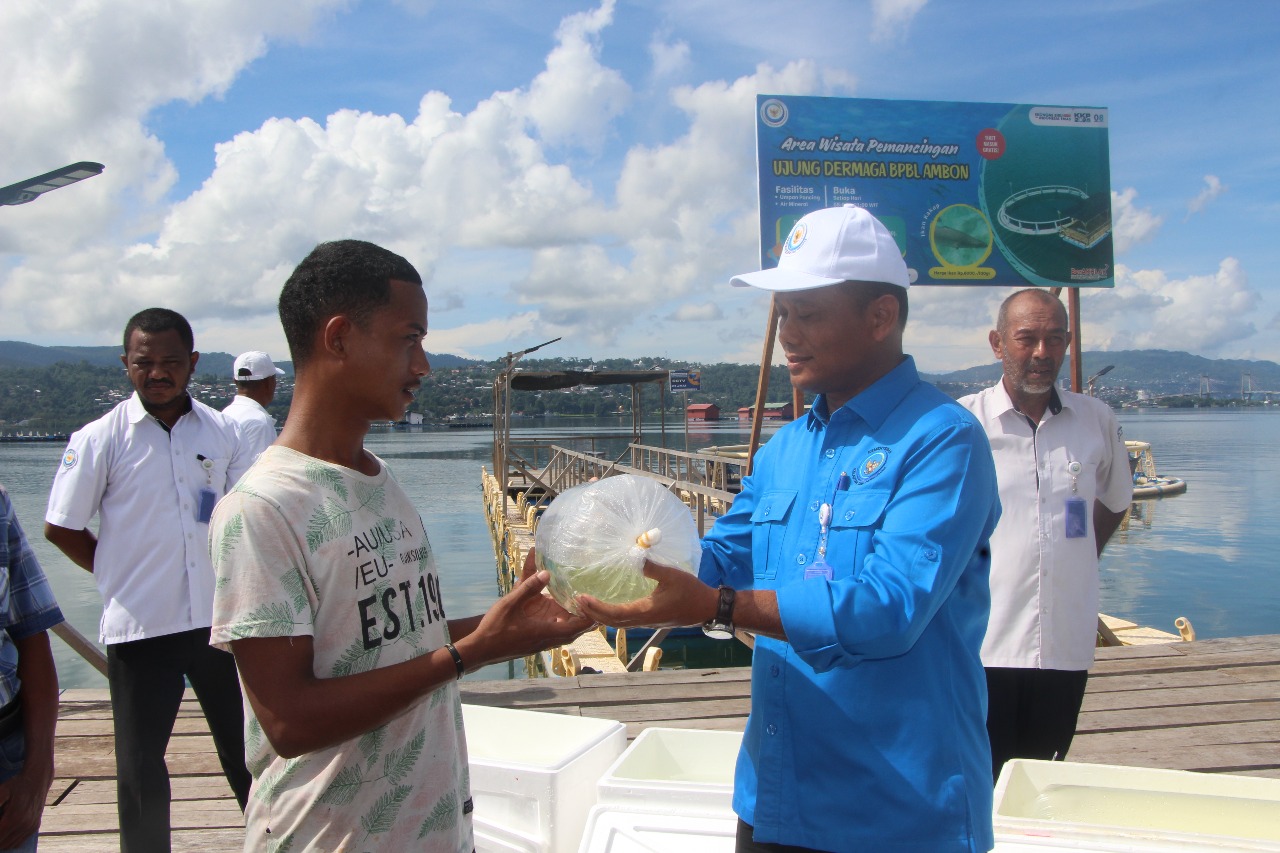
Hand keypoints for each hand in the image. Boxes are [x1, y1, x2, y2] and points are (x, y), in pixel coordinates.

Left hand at [0, 772, 47, 848]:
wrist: (38, 778)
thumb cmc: (17, 784)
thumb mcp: (1, 791)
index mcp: (14, 817)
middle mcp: (24, 825)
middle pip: (2, 843)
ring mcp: (31, 826)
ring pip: (9, 845)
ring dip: (1, 842)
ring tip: (0, 828)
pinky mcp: (35, 826)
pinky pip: (18, 842)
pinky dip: (9, 842)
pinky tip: (4, 834)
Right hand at [461, 567, 592, 667]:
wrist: (480, 650)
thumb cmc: (495, 627)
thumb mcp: (511, 603)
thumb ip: (529, 587)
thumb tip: (547, 572)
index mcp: (545, 632)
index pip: (576, 627)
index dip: (588, 616)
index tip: (595, 603)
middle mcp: (547, 641)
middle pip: (574, 633)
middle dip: (586, 621)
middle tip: (594, 606)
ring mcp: (540, 645)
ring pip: (565, 636)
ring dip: (574, 625)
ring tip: (581, 610)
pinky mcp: (534, 646)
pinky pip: (555, 637)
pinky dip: (562, 627)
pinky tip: (559, 617)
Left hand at [575, 561, 717, 628]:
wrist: (706, 608)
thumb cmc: (691, 592)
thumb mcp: (672, 575)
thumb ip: (652, 567)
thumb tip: (634, 555)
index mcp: (645, 611)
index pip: (614, 614)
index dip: (596, 607)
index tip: (581, 598)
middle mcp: (642, 620)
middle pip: (611, 622)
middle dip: (592, 613)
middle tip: (576, 600)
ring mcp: (646, 622)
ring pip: (618, 623)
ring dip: (600, 615)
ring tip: (586, 604)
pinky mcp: (649, 619)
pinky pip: (625, 620)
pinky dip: (611, 615)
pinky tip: (607, 606)